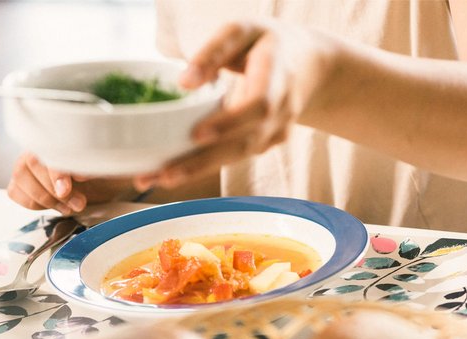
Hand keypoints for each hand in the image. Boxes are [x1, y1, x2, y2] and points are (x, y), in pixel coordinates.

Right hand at [7, 152, 151, 214]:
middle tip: (79, 204)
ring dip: (45, 199)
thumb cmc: (113, 171)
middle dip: (53, 190)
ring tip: (69, 207)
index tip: (66, 190)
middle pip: (30, 163)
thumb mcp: (126, 170)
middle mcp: (43, 145)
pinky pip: (14, 191)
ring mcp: (30, 162)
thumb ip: (133, 173)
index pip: (52, 150)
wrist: (106, 181)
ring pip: (19, 176)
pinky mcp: (24, 180)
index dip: (56, 173)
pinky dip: (32, 203)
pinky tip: (55, 206)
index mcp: (67, 137)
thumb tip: (127, 179)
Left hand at [154, 20, 330, 187]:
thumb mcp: (243, 32)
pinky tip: (173, 172)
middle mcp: (282, 109)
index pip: (258, 105)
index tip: (197, 135)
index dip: (230, 123)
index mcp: (277, 75)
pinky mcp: (266, 144)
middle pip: (245, 142)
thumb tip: (184, 82)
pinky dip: (203, 166)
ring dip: (197, 170)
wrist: (309, 66)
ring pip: (238, 156)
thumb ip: (215, 51)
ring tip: (157, 178)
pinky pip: (234, 157)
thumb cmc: (267, 44)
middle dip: (204, 161)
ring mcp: (276, 132)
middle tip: (165, 173)